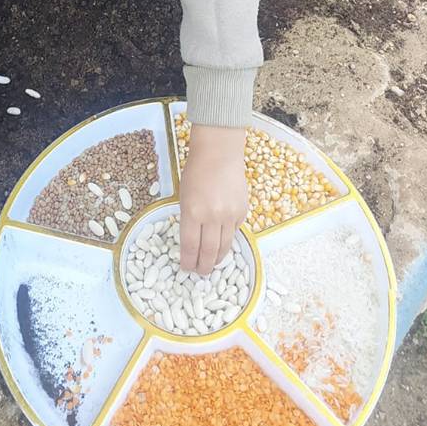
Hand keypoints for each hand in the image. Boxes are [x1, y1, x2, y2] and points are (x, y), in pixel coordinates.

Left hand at [179, 125, 247, 273]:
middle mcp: (212, 216)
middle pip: (208, 252)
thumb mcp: (184, 196)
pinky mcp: (242, 211)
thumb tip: (192, 242)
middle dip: (203, 266)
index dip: (188, 262)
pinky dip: (228, 239)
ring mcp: (229, 214)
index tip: (186, 268)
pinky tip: (222, 242)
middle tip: (201, 273)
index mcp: (192, 212)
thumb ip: (189, 219)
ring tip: (212, 264)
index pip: (190, 246)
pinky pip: (235, 232)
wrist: (219, 153)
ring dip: (217, 258)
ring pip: (224, 246)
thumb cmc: (196, 171)